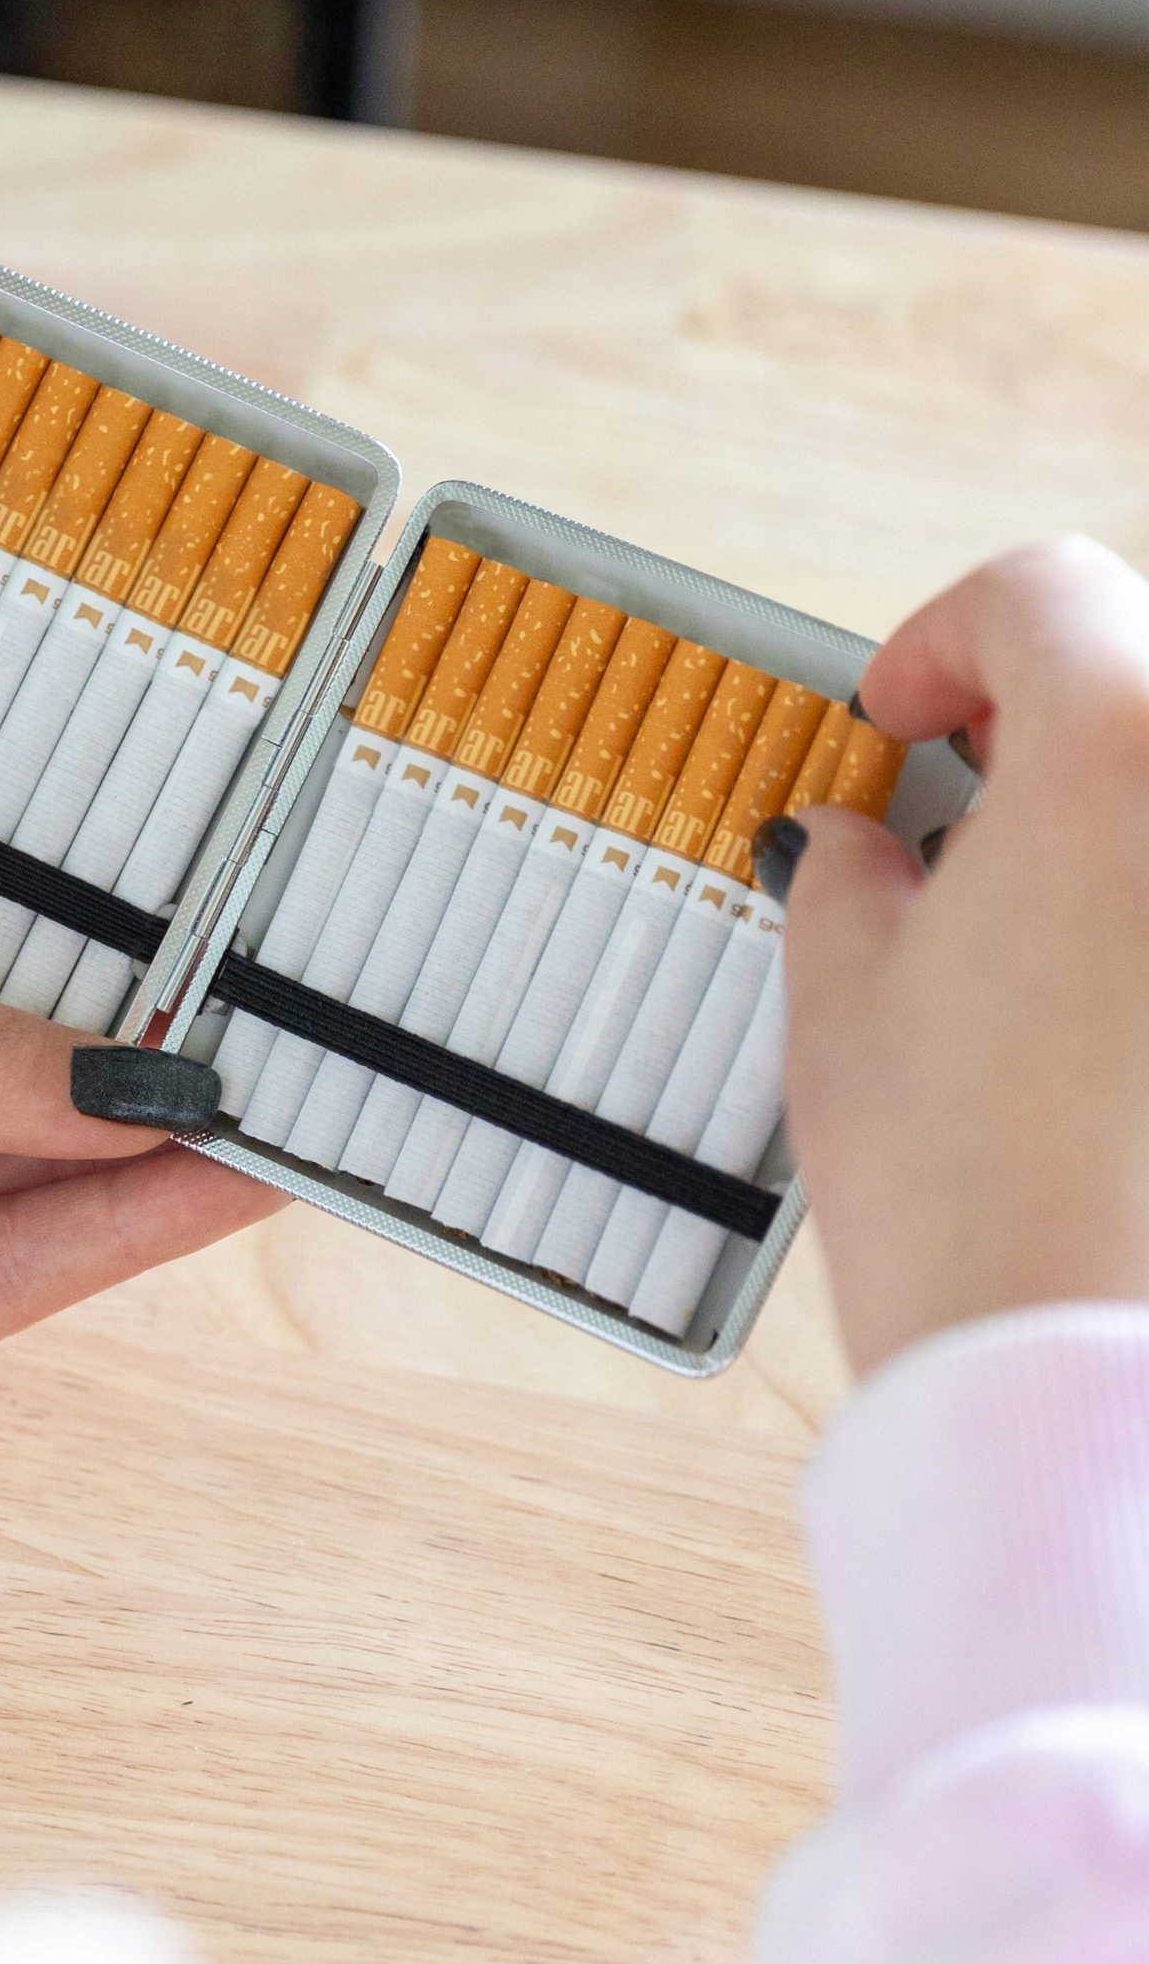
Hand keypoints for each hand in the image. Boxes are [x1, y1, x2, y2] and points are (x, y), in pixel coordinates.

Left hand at [0, 887, 280, 1523]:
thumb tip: (124, 1062)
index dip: (87, 913)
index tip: (219, 893)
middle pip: (25, 1044)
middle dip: (153, 1024)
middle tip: (312, 993)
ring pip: (46, 1158)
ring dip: (170, 1129)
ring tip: (315, 1084)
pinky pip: (22, 1267)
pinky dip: (126, 1228)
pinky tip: (227, 1174)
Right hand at [781, 536, 1148, 1378]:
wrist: (1076, 1371)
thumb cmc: (967, 1188)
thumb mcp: (844, 992)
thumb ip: (848, 872)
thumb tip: (862, 845)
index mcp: (1120, 751)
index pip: (1038, 592)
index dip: (940, 640)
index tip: (896, 720)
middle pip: (1142, 672)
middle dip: (1043, 719)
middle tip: (958, 811)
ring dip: (1109, 819)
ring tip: (1033, 924)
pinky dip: (1140, 912)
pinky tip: (1099, 1002)